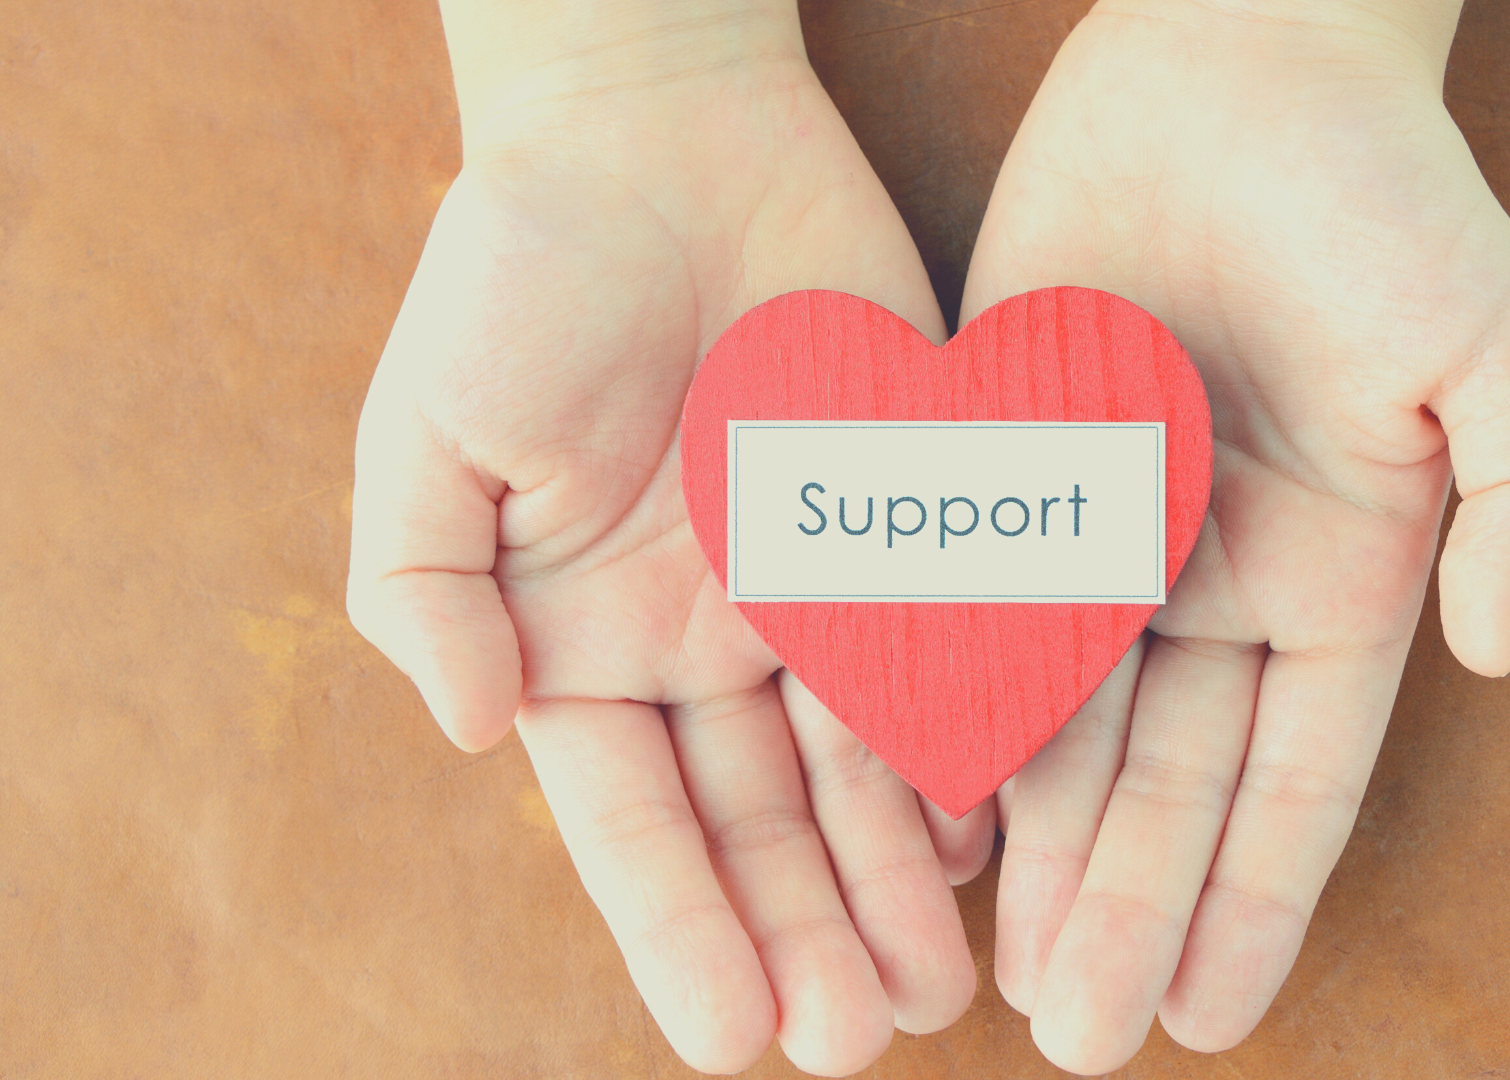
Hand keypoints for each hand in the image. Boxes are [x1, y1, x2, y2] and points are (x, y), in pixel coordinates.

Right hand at [346, 7, 992, 1072]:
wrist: (659, 145)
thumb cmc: (521, 277)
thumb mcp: (429, 437)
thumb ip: (427, 593)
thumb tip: (472, 732)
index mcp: (581, 646)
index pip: (635, 820)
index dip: (681, 927)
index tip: (731, 1033)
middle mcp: (700, 642)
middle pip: (761, 821)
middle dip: (805, 933)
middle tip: (857, 1039)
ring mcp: (806, 590)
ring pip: (860, 770)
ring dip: (892, 884)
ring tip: (934, 991)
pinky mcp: (898, 524)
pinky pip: (942, 657)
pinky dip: (964, 749)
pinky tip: (988, 837)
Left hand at [963, 2, 1509, 1070]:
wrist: (1234, 67)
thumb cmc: (1385, 196)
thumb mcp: (1502, 346)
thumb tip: (1503, 650)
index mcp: (1337, 578)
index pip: (1296, 778)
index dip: (1256, 898)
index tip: (1213, 1018)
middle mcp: (1217, 581)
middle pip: (1166, 779)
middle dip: (1129, 906)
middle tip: (1083, 1035)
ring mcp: (1106, 532)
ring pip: (1060, 723)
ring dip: (1036, 849)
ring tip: (1003, 974)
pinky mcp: (1008, 468)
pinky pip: (969, 612)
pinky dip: (945, 712)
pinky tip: (919, 811)